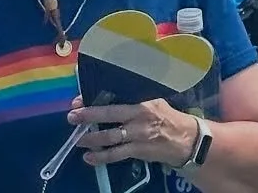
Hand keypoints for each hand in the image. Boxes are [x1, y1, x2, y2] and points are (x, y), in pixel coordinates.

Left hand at [68, 98, 197, 169]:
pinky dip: (101, 157)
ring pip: (110, 137)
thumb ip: (136, 102)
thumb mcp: (155, 103)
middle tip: (72, 117)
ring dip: (92, 139)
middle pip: (109, 115)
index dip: (96, 101)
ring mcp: (138, 135)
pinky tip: (89, 158)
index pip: (115, 99)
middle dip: (89, 117)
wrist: (185, 139)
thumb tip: (112, 101)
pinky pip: (116, 155)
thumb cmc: (169, 118)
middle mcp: (139, 117)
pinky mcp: (138, 150)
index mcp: (142, 102)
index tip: (79, 101)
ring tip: (78, 140)